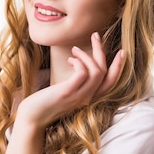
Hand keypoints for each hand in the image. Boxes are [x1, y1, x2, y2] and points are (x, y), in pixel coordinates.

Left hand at [6, 32, 123, 153]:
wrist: (32, 118)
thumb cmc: (45, 103)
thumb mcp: (65, 92)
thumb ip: (75, 83)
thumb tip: (77, 64)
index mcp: (89, 98)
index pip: (110, 82)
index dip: (118, 67)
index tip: (121, 51)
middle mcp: (87, 98)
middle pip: (105, 72)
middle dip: (101, 51)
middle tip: (95, 35)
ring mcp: (78, 97)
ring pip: (96, 71)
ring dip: (87, 55)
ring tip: (74, 50)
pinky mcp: (67, 93)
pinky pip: (82, 73)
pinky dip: (79, 61)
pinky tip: (70, 59)